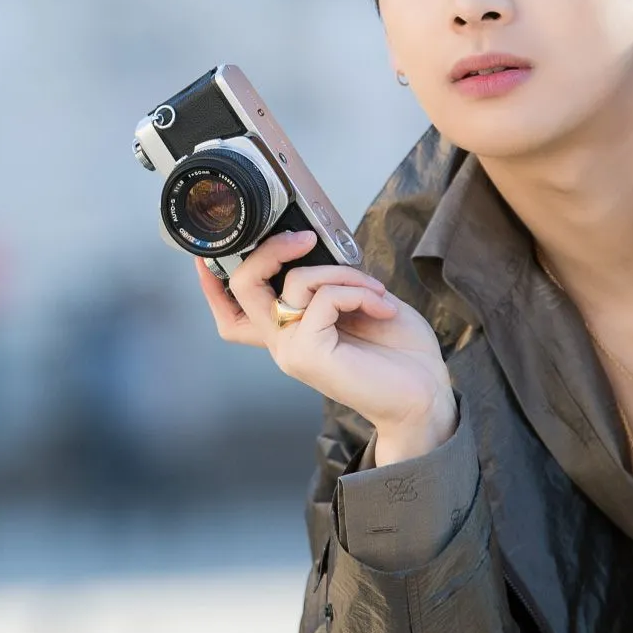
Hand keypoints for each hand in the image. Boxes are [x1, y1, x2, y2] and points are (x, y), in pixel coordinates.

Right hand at [195, 230, 454, 455]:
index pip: (233, 312)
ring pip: (296, 282)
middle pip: (243, 287)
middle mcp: (282, 343)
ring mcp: (292, 350)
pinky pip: (323, 298)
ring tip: (376, 292)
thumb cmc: (399, 351)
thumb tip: (317, 250)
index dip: (213, 283)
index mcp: (290, 332)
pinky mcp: (308, 353)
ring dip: (344, 274)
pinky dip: (357, 291)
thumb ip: (330, 283)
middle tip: (305, 238)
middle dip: (269, 249)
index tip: (207, 255)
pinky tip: (382, 308)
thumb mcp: (360, 303)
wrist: (424, 394)